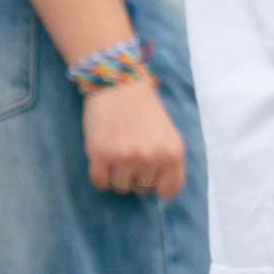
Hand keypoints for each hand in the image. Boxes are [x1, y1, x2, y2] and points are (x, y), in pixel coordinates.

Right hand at [80, 70, 186, 198]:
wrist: (118, 83)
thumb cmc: (145, 110)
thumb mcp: (168, 134)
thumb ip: (168, 161)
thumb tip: (160, 190)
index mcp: (173, 152)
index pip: (169, 190)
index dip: (158, 186)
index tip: (150, 178)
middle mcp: (152, 157)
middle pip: (141, 189)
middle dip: (135, 177)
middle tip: (130, 154)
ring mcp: (125, 157)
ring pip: (120, 187)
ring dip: (116, 175)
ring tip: (116, 153)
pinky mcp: (100, 154)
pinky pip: (100, 182)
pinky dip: (100, 177)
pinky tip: (102, 160)